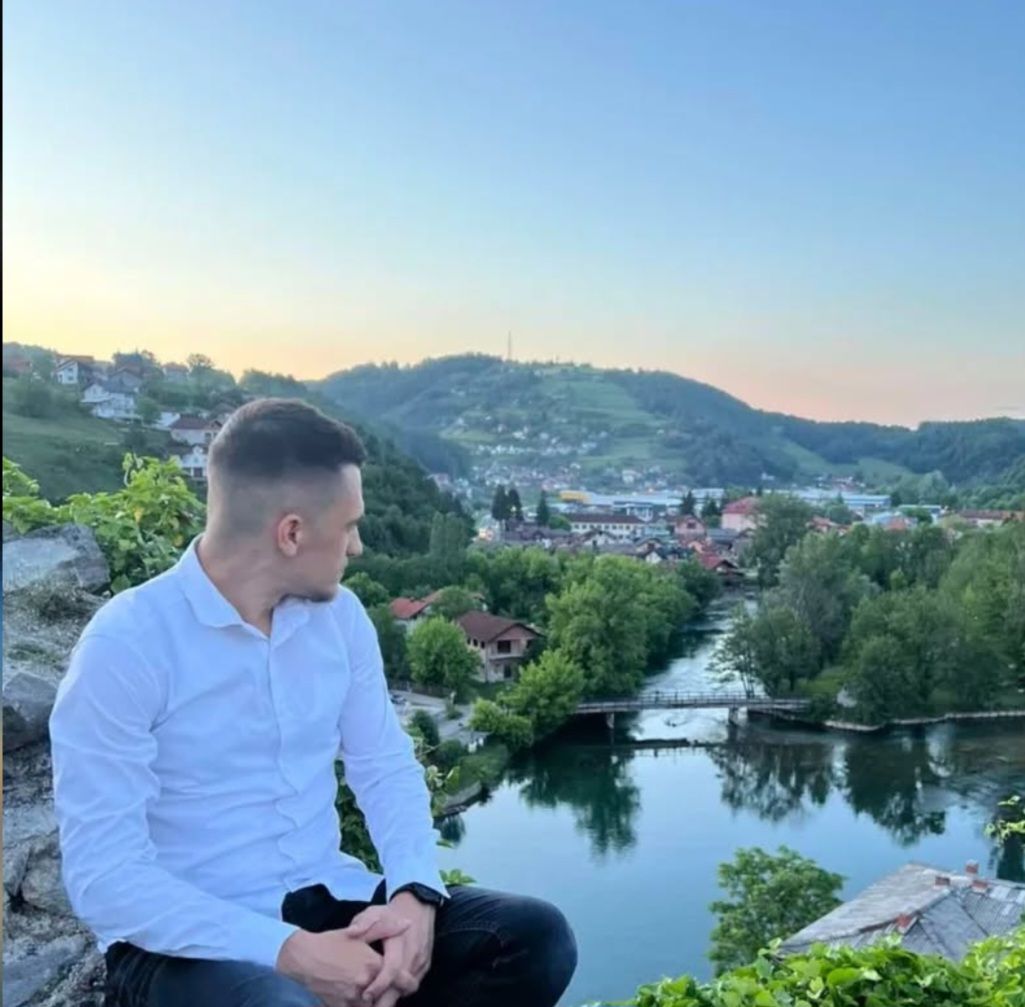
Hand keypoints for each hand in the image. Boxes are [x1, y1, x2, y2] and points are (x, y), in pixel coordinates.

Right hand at [276, 925, 403, 1006]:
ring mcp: (350, 998)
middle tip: (387, 988)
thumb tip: (408, 923)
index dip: (407, 983)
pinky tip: (353, 996)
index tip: (408, 983)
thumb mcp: (359, 933)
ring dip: (372, 1001)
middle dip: (388, 994)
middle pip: (386, 996)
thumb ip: (386, 928)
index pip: (400, 979)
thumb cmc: (331, 942)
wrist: (302, 958)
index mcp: (372, 964)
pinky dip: (357, 1005)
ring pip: (371, 1006)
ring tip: (367, 991)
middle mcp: (364, 983)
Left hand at [346, 893, 436, 1005]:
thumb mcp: (374, 912)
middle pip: (401, 986)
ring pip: (407, 989)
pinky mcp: (425, 966)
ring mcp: (421, 961)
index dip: (379, 984)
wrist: (417, 906)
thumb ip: (362, 922)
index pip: (392, 968)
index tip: (365, 995)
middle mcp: (413, 954)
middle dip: (386, 1001)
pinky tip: (386, 994)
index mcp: (400, 941)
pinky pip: (412, 985)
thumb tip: (351, 933)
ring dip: (392, 997)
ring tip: (375, 1003)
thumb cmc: (390, 913)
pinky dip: (400, 992)